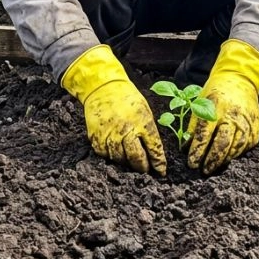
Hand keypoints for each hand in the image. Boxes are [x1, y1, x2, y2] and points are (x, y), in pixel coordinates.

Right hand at [61, 45, 166, 174]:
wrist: (102, 87)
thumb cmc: (126, 98)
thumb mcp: (144, 110)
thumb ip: (149, 130)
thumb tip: (153, 151)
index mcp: (142, 122)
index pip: (154, 149)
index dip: (159, 163)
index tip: (161, 171)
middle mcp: (126, 131)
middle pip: (137, 159)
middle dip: (143, 168)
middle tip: (146, 171)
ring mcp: (110, 135)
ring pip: (120, 160)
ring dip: (127, 164)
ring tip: (131, 163)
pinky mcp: (96, 138)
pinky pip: (105, 155)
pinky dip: (111, 157)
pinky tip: (116, 153)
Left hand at [187, 39, 258, 174]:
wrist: (240, 79)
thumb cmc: (215, 92)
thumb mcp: (200, 102)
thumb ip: (193, 125)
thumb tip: (186, 147)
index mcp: (216, 107)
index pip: (204, 133)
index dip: (197, 150)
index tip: (191, 163)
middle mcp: (233, 115)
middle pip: (222, 143)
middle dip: (211, 160)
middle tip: (203, 170)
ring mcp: (246, 122)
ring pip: (235, 148)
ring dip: (223, 160)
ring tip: (213, 167)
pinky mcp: (255, 128)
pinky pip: (245, 146)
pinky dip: (235, 154)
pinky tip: (227, 158)